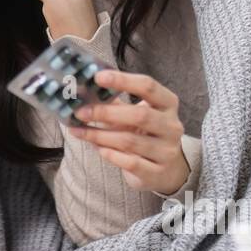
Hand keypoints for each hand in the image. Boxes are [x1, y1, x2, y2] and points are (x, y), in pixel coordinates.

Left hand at [65, 70, 189, 194]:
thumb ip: (115, 102)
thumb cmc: (146, 134)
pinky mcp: (157, 173)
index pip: (148, 86)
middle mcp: (172, 126)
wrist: (166, 170)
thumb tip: (84, 91)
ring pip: (130, 141)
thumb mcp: (136, 114)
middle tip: (81, 111)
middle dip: (106, 113)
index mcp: (168, 104)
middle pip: (140, 115)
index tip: (98, 77)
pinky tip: (97, 148)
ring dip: (100, 135)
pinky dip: (111, 154)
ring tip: (79, 131)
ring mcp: (167, 151)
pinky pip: (131, 163)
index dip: (123, 80)